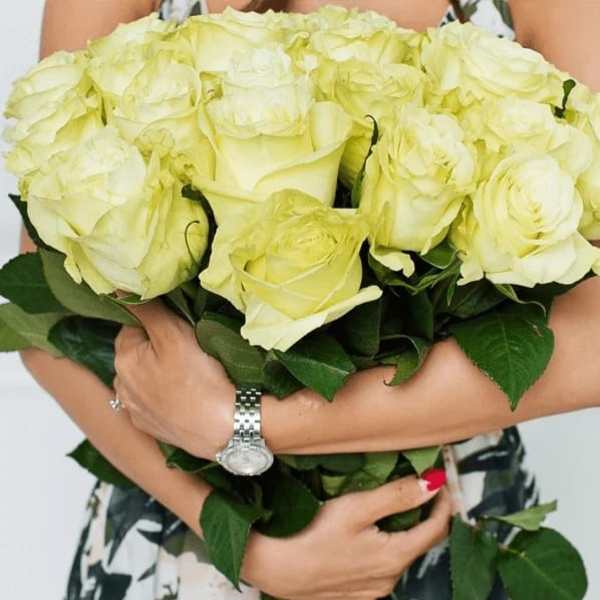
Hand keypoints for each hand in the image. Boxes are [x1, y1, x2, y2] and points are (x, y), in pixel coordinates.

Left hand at [113, 301, 233, 458]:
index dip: (159, 326)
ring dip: (161, 374)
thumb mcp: (174, 333)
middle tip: (190, 354)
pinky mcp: (151, 429)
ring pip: (146, 379)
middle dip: (158, 350)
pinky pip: (154, 403)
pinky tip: (186, 398)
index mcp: (123, 360)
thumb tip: (117, 286)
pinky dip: (166, 398)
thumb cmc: (200, 378)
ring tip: (191, 377)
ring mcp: (135, 411)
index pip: (134, 328)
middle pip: (139, 354)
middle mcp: (121, 387)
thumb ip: (146, 308)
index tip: (181, 333)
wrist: (224, 427)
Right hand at [243, 474, 451, 599]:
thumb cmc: (310, 531)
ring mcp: (371, 590)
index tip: (440, 478)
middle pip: (419, 542)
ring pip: (400, 554)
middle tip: (418, 485)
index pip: (435, 528)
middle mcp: (388, 580)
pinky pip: (382, 567)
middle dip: (424, 513)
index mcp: (394, 558)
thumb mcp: (357, 507)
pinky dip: (386, 545)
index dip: (443, 502)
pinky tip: (370, 531)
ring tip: (393, 504)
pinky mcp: (354, 593)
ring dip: (404, 529)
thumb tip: (433, 482)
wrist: (270, 565)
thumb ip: (398, 496)